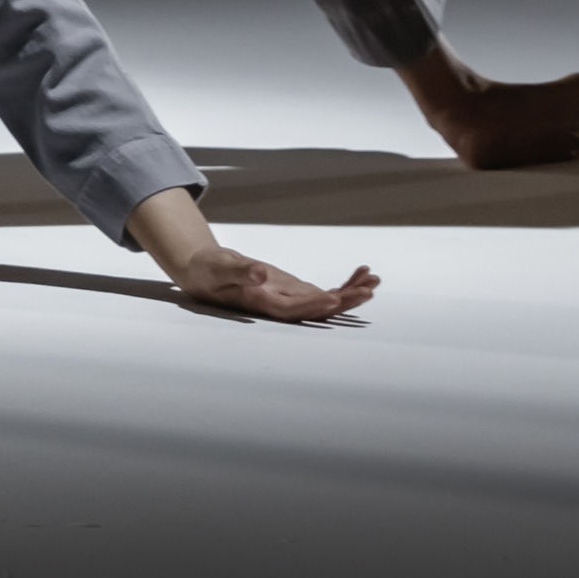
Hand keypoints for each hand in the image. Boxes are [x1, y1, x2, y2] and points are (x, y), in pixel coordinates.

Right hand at [126, 188, 377, 322]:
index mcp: (261, 303)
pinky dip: (342, 284)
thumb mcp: (220, 267)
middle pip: (316, 309)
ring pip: (325, 301)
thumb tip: (260, 275)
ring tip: (372, 280)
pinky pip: (323, 291)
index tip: (334, 298)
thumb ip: (241, 272)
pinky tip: (360, 274)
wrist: (206, 272)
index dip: (313, 306)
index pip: (291, 309)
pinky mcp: (294, 290)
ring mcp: (290, 298)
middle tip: (368, 289)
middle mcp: (281, 305)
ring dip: (349, 293)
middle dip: (343, 301)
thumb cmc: (208, 272)